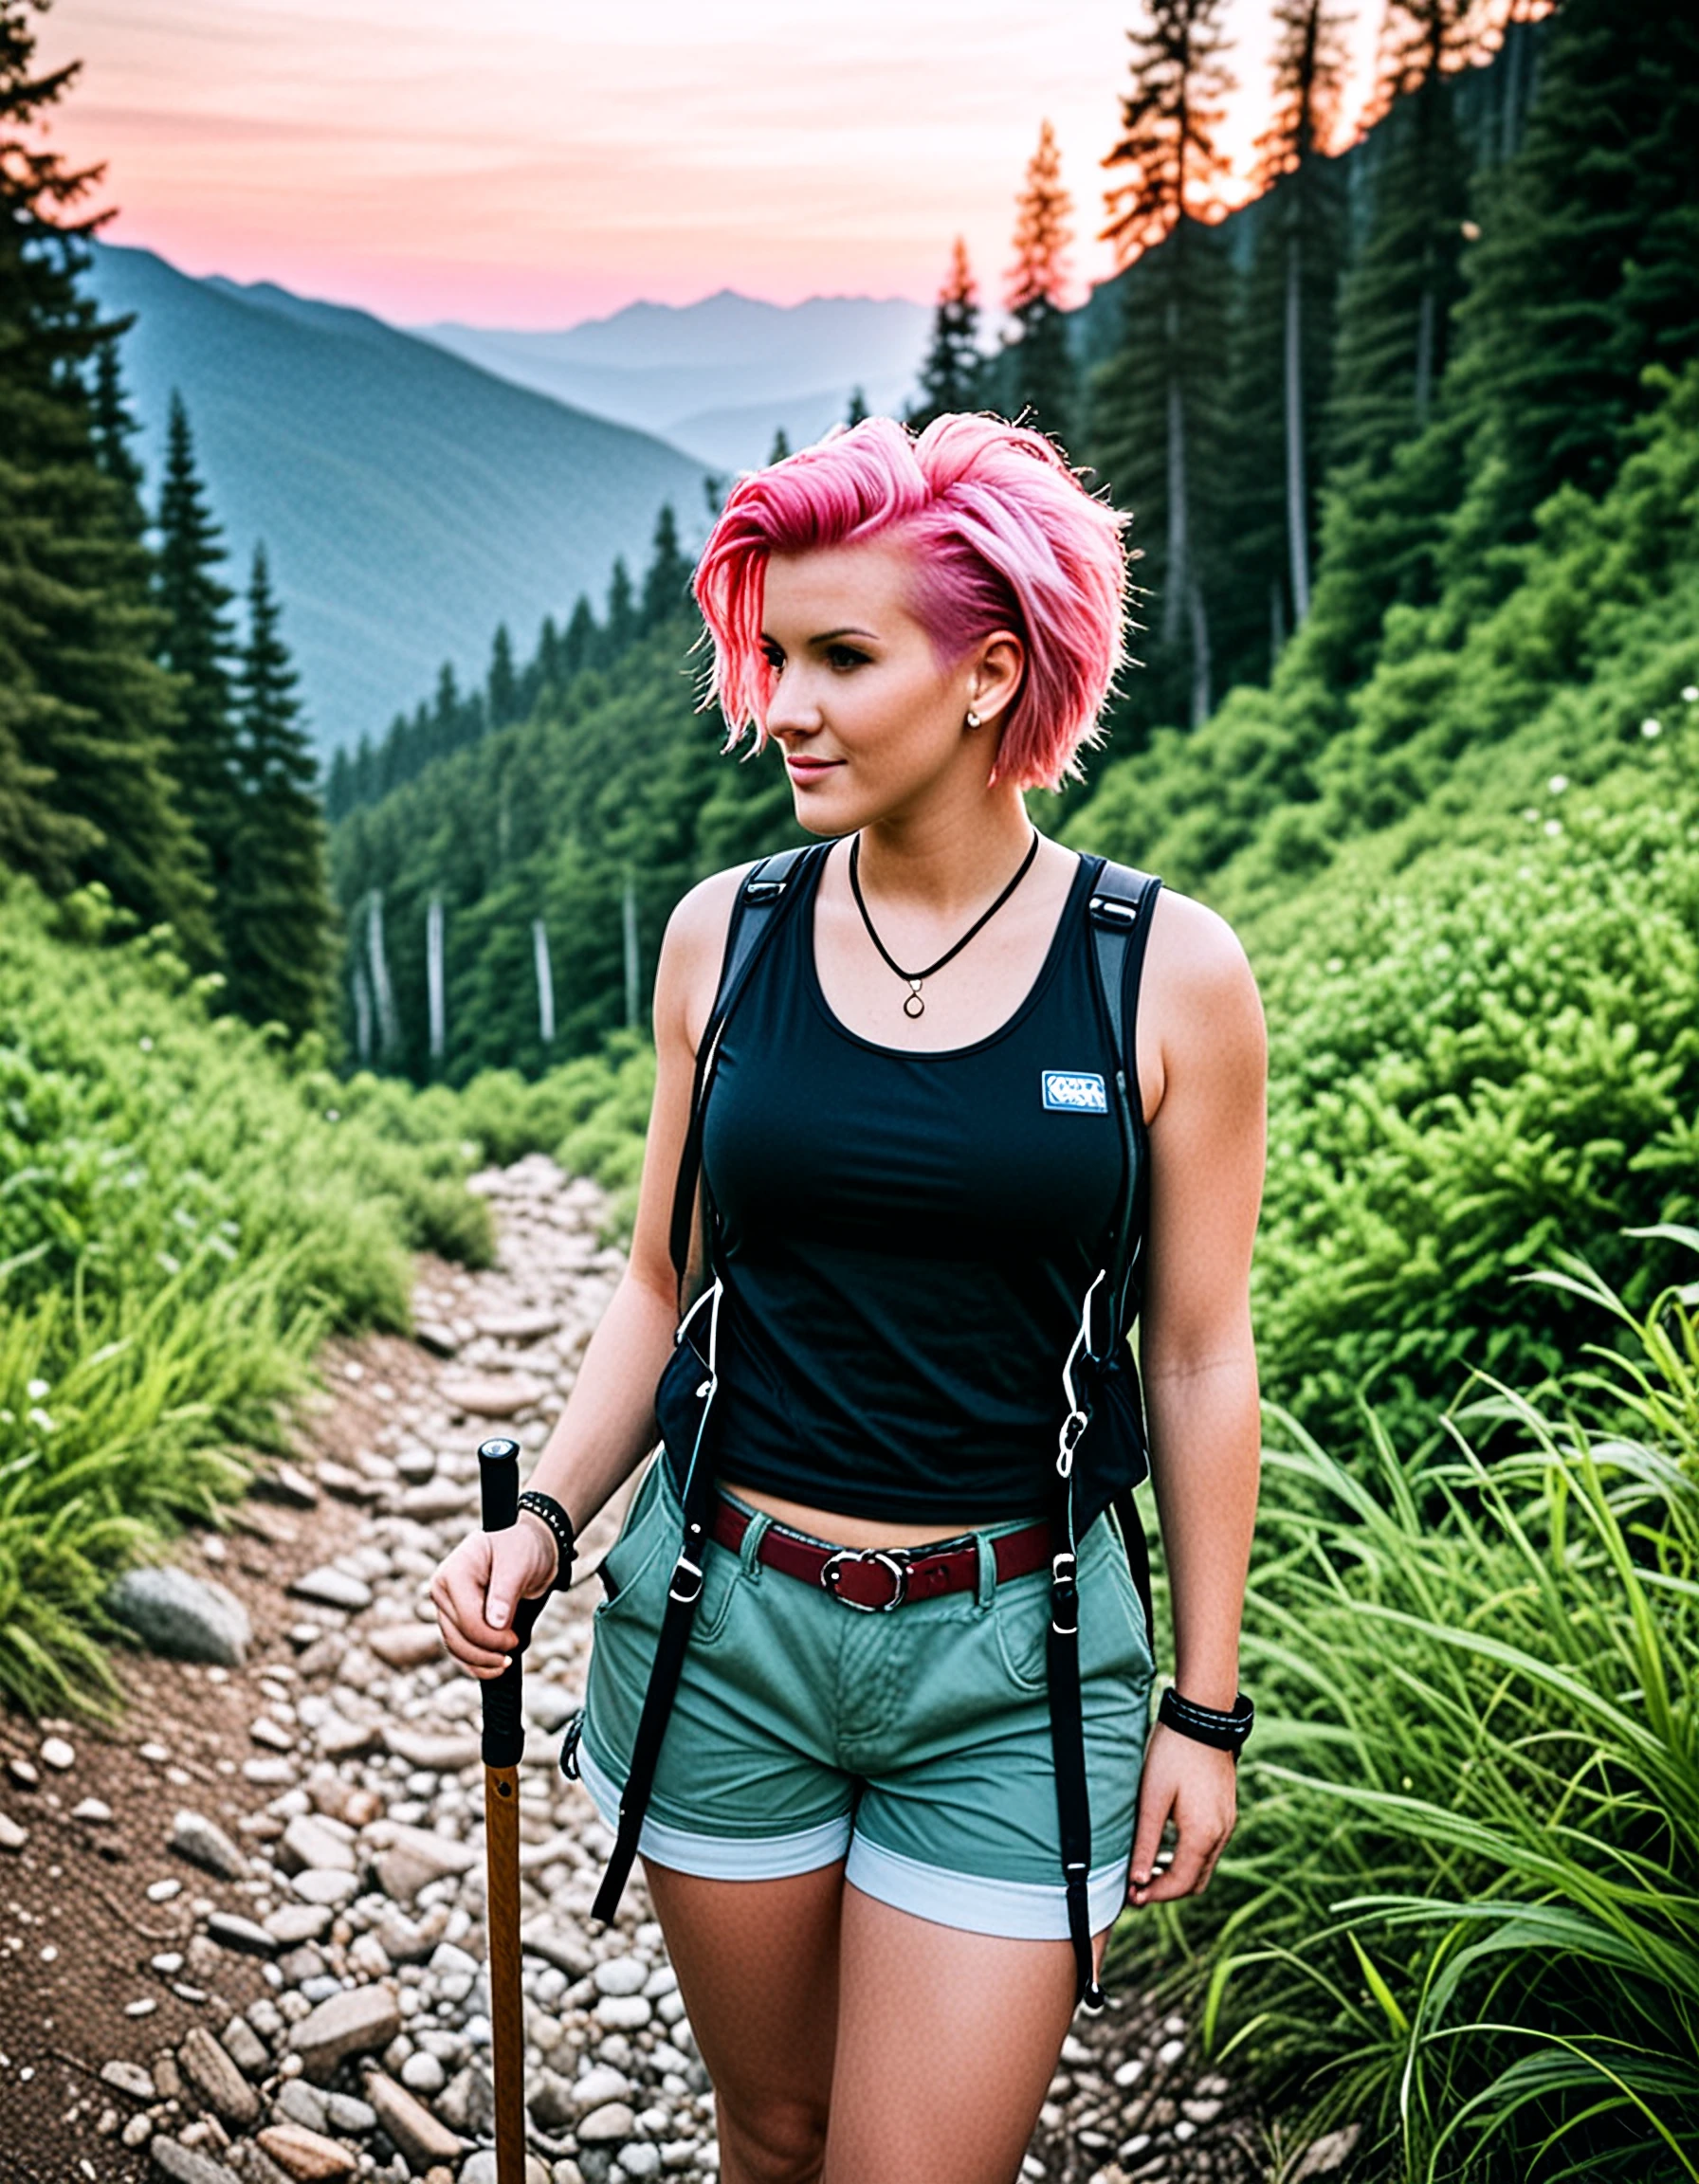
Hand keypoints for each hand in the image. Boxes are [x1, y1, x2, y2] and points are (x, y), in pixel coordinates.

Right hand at [429, 1513, 557, 1680]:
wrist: (527, 1547)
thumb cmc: (523, 1548)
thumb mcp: (519, 1562)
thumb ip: (505, 1592)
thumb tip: (495, 1624)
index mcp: (453, 1572)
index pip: (467, 1619)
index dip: (491, 1638)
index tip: (515, 1639)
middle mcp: (443, 1591)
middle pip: (458, 1637)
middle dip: (487, 1653)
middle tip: (513, 1652)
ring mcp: (446, 1607)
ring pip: (455, 1648)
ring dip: (480, 1663)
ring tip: (506, 1664)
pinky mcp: (455, 1620)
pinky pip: (459, 1650)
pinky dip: (475, 1664)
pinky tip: (494, 1669)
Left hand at [1125, 1721, 1237, 1906]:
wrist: (1202, 1718)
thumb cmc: (1172, 1755)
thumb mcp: (1152, 1799)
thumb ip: (1146, 1842)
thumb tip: (1137, 1881)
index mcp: (1203, 1835)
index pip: (1180, 1884)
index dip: (1155, 1895)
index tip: (1131, 1897)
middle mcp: (1220, 1835)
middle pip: (1195, 1882)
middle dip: (1167, 1890)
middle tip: (1137, 1887)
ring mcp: (1227, 1824)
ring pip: (1203, 1867)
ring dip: (1178, 1875)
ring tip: (1147, 1868)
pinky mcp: (1226, 1813)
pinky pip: (1209, 1848)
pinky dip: (1188, 1858)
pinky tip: (1165, 1847)